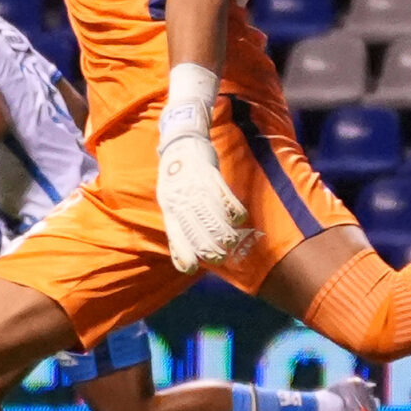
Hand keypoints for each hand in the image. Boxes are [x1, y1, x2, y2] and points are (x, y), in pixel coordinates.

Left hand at [156, 132, 252, 273]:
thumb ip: (177, 218)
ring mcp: (195, 186)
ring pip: (211, 213)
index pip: (175, 234)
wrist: (179, 142)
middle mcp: (180, 198)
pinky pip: (223, 194)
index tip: (191, 268)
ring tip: (232, 242)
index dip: (182, 252)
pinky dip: (233, 207)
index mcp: (169, 206)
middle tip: (220, 258)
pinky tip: (241, 218)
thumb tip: (185, 245)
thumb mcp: (168, 197)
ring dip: (223, 229)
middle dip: (208, 245)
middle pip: (195, 227)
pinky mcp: (209, 174)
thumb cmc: (175, 175)